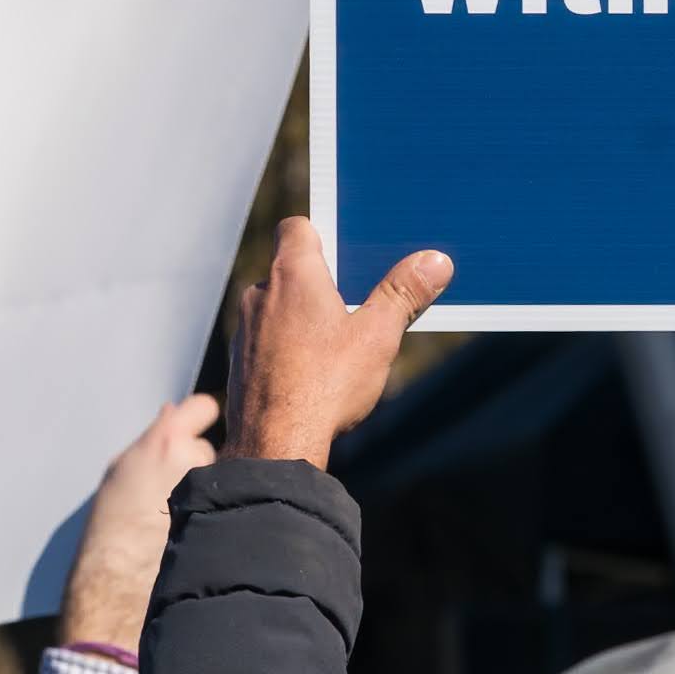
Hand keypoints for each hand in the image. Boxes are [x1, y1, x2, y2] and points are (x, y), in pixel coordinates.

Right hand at [58, 395, 220, 651]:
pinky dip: (222, 513)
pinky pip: (232, 506)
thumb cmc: (111, 526)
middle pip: (214, 445)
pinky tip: (201, 531)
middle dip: (204, 460)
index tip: (203, 422)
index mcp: (167, 441)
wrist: (118, 584)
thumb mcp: (122, 470)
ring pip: (225, 478)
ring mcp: (218, 490)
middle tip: (182, 484)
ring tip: (185, 516)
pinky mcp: (231, 519)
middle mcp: (197, 460)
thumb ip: (154, 438)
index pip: (206, 405)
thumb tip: (175, 410)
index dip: (205, 414)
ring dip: (216, 490)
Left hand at [221, 218, 451, 471]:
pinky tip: (310, 374)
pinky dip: (285, 346)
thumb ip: (403, 293)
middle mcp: (260, 294)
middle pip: (291, 269)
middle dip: (321, 283)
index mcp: (293, 274)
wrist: (275, 445)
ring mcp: (244, 329)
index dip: (322, 233)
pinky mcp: (238, 362)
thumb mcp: (377, 336)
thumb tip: (435, 261)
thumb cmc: (324, 386)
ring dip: (301, 317)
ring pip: (276, 307)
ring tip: (335, 347)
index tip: (345, 253)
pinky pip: (264, 340)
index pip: (297, 227)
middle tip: (355, 306)